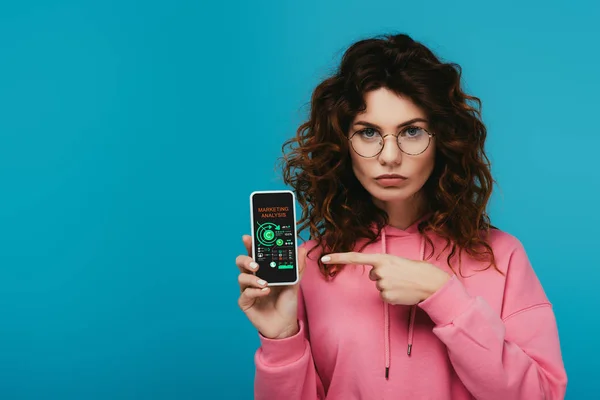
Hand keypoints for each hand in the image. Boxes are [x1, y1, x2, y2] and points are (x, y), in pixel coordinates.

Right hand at [236, 235, 306, 338]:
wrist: (286, 324)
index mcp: (263, 269)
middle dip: (246, 259)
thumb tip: (302, 248)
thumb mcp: (295, 283)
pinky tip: (265, 292)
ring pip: (241, 277)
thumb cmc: (287, 302)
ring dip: (252, 278)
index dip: (249, 244)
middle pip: (241, 262)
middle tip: (256, 264)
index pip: (254, 253)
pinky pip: (245, 294)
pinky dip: (255, 291)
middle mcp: (253, 277)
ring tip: (265, 282)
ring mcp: (248, 290)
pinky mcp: (245, 303)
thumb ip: (298, 266)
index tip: (248, 237)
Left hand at [321, 252, 449, 304]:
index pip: (355, 258)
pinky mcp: (386, 297)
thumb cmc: (417, 270)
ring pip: (379, 287)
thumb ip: (384, 265)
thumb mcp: (399, 261)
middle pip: (372, 276)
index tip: (324, 258)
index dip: (338, 258)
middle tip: (399, 276)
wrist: (432, 283)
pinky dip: (393, 295)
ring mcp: (382, 284)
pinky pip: (384, 296)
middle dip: (383, 276)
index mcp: (383, 258)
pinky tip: (403, 292)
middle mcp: (380, 271)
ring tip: (403, 284)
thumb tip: (374, 273)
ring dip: (389, 286)